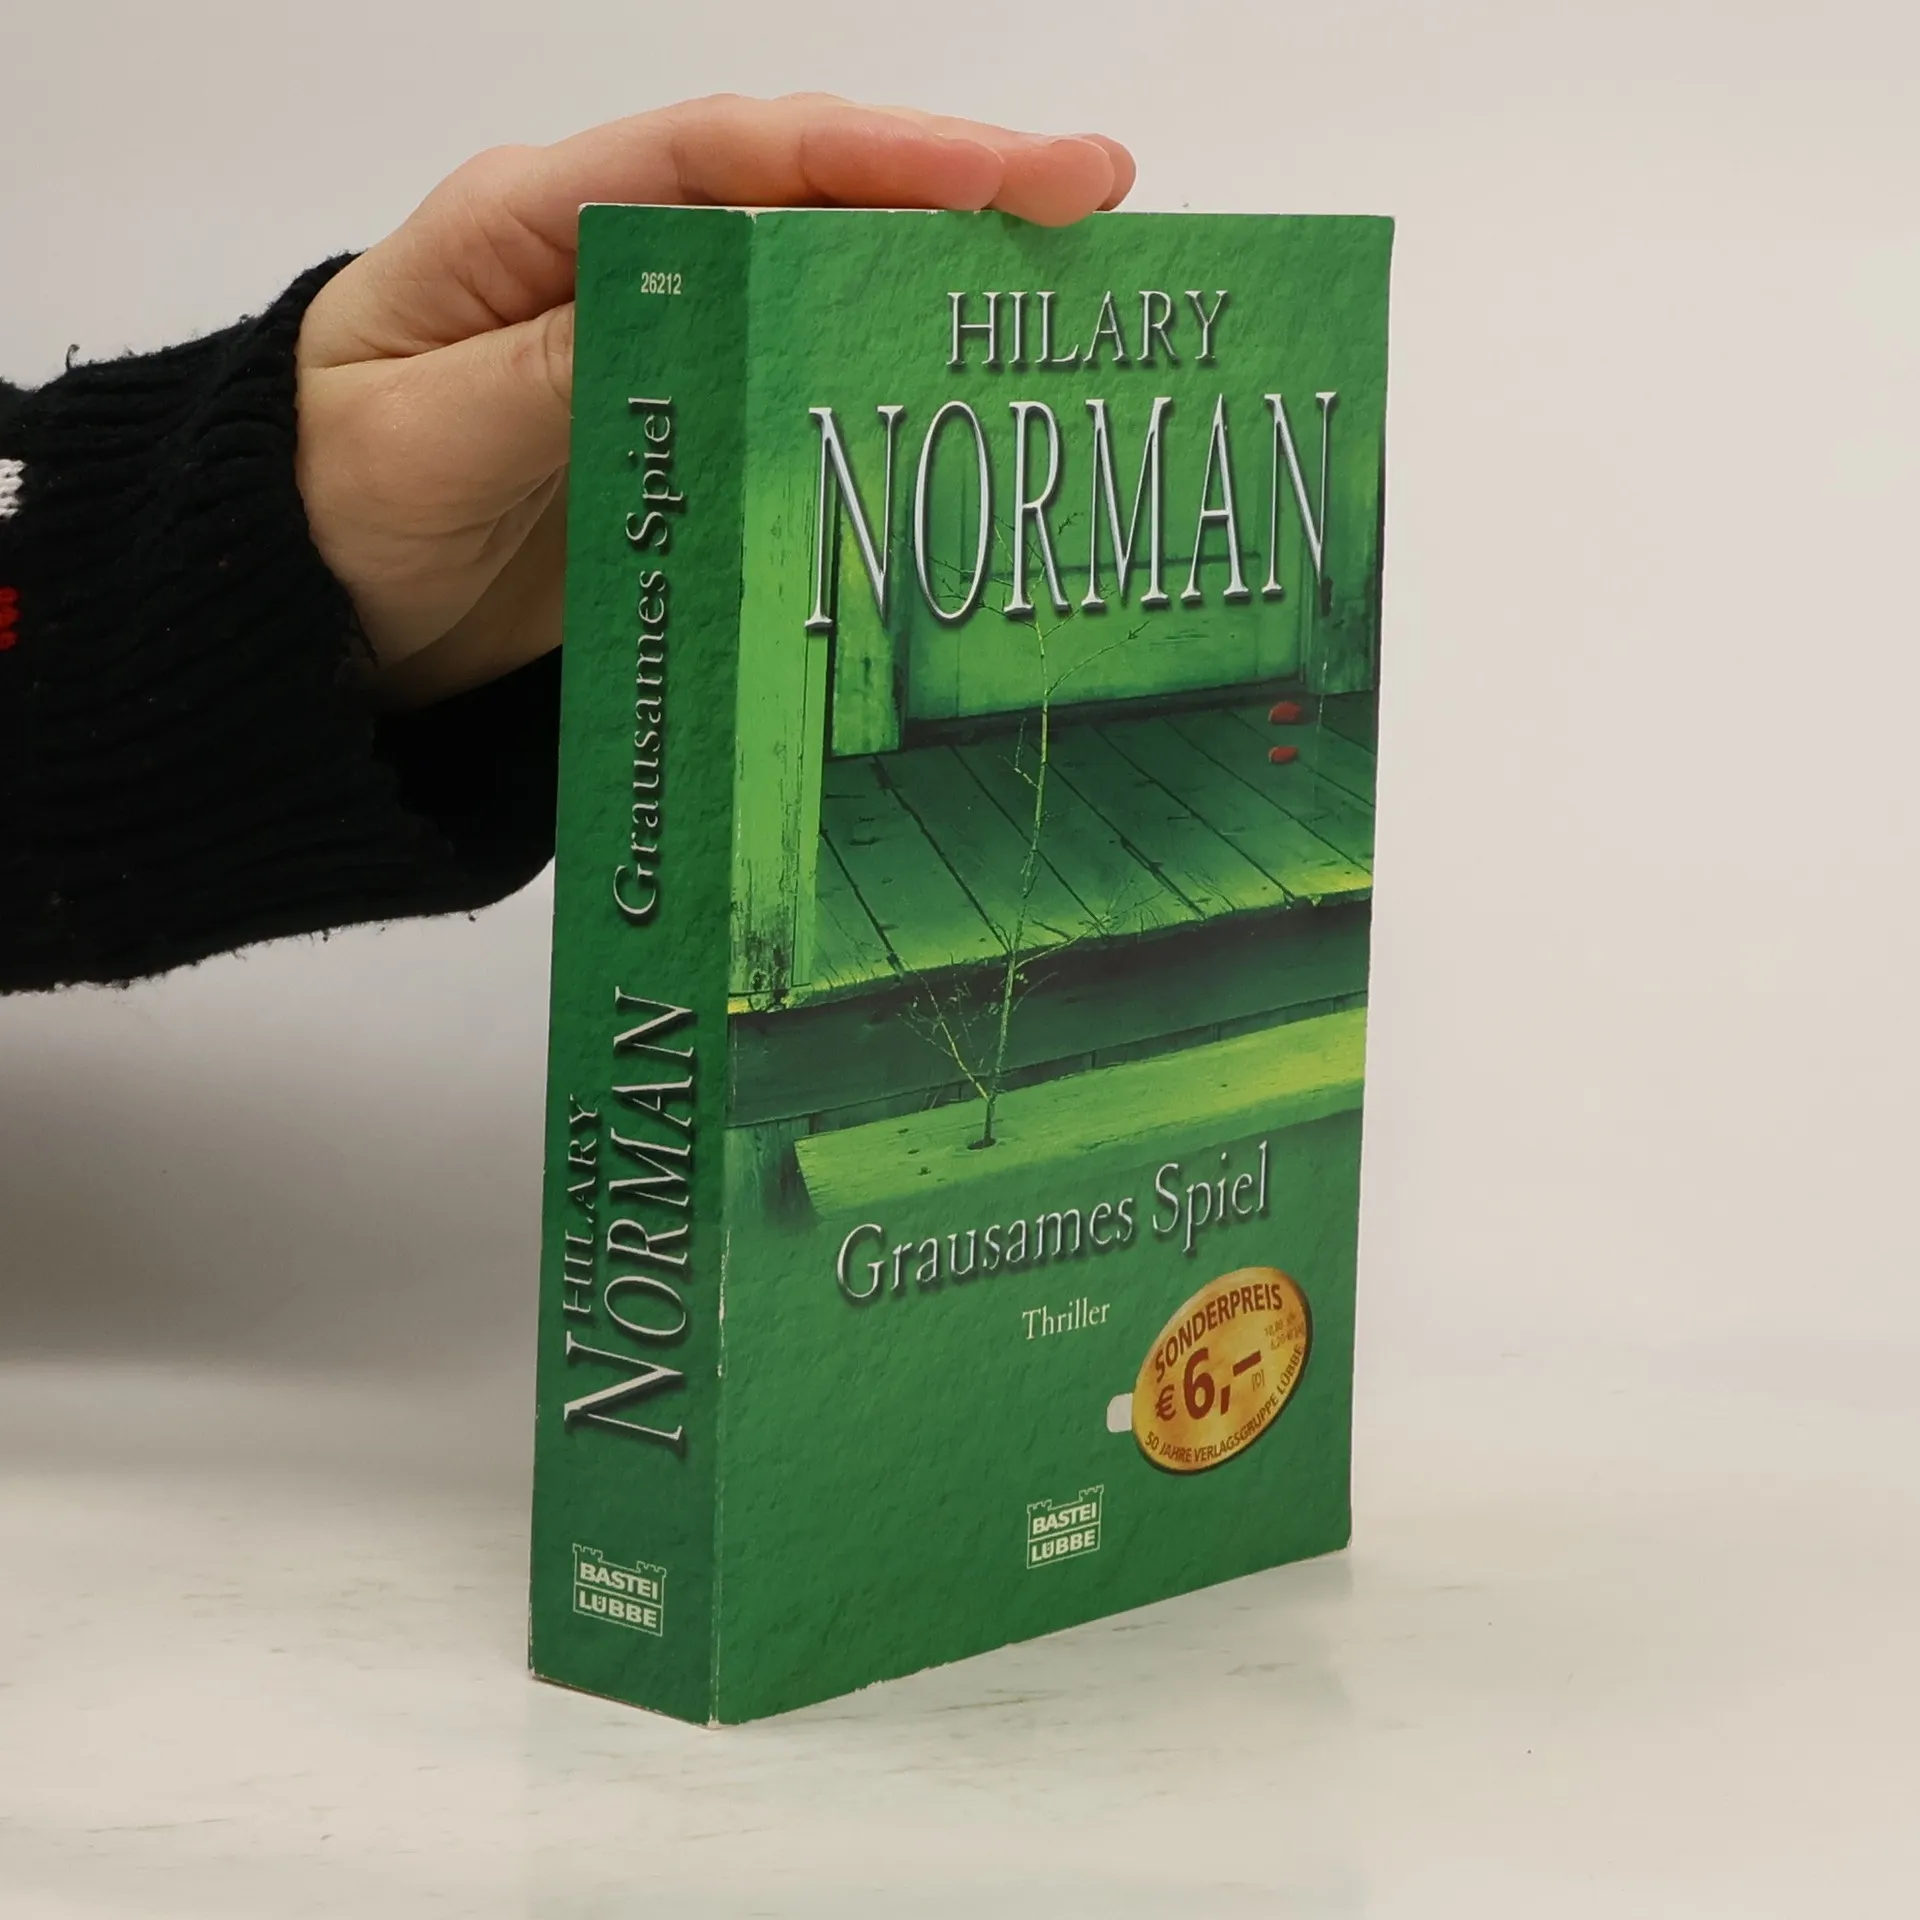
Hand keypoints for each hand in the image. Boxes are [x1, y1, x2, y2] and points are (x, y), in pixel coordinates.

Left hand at [294, 95, 1134, 708]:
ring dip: (931, 295)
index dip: (877, 157)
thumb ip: (560, 372)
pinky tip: (951, 415)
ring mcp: (655, 356)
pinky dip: (873, 400)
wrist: (303, 616)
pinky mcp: (676, 442)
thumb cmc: (321, 500)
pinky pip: (791, 404)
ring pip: (813, 297)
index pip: (732, 156)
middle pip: (802, 204)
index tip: (1010, 176)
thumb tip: (699, 320)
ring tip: (1062, 304)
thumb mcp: (426, 435)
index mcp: (541, 219)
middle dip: (950, 200)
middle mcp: (614, 267)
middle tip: (1095, 211)